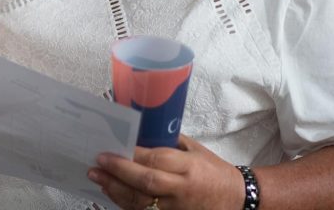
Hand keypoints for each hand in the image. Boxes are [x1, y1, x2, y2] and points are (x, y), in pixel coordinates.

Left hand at [87, 135, 245, 209]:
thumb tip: (138, 132)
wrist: (236, 200)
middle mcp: (182, 189)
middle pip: (146, 182)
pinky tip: (111, 191)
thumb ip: (168, 142)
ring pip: (141, 202)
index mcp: (189, 167)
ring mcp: (176, 208)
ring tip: (97, 177)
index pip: (156, 160)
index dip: (132, 155)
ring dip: (115, 189)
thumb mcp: (195, 150)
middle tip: (98, 162)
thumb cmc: (213, 171)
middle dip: (118, 171)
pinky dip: (124, 202)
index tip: (112, 146)